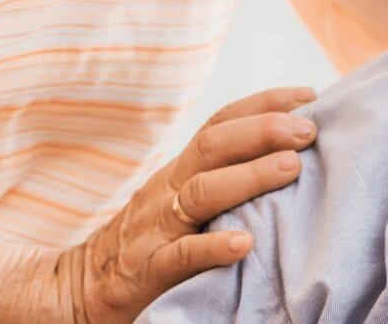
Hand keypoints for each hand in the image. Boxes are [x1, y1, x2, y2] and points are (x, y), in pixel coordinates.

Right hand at [58, 86, 319, 323]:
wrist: (77, 292)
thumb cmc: (147, 243)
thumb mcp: (178, 201)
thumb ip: (218, 178)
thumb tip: (287, 153)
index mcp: (178, 171)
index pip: (220, 124)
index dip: (264, 104)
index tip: (310, 95)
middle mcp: (167, 190)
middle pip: (213, 146)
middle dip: (263, 130)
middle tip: (310, 129)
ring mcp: (155, 230)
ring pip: (202, 193)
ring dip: (250, 177)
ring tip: (291, 168)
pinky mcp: (147, 271)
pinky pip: (180, 256)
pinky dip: (212, 247)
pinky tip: (244, 245)